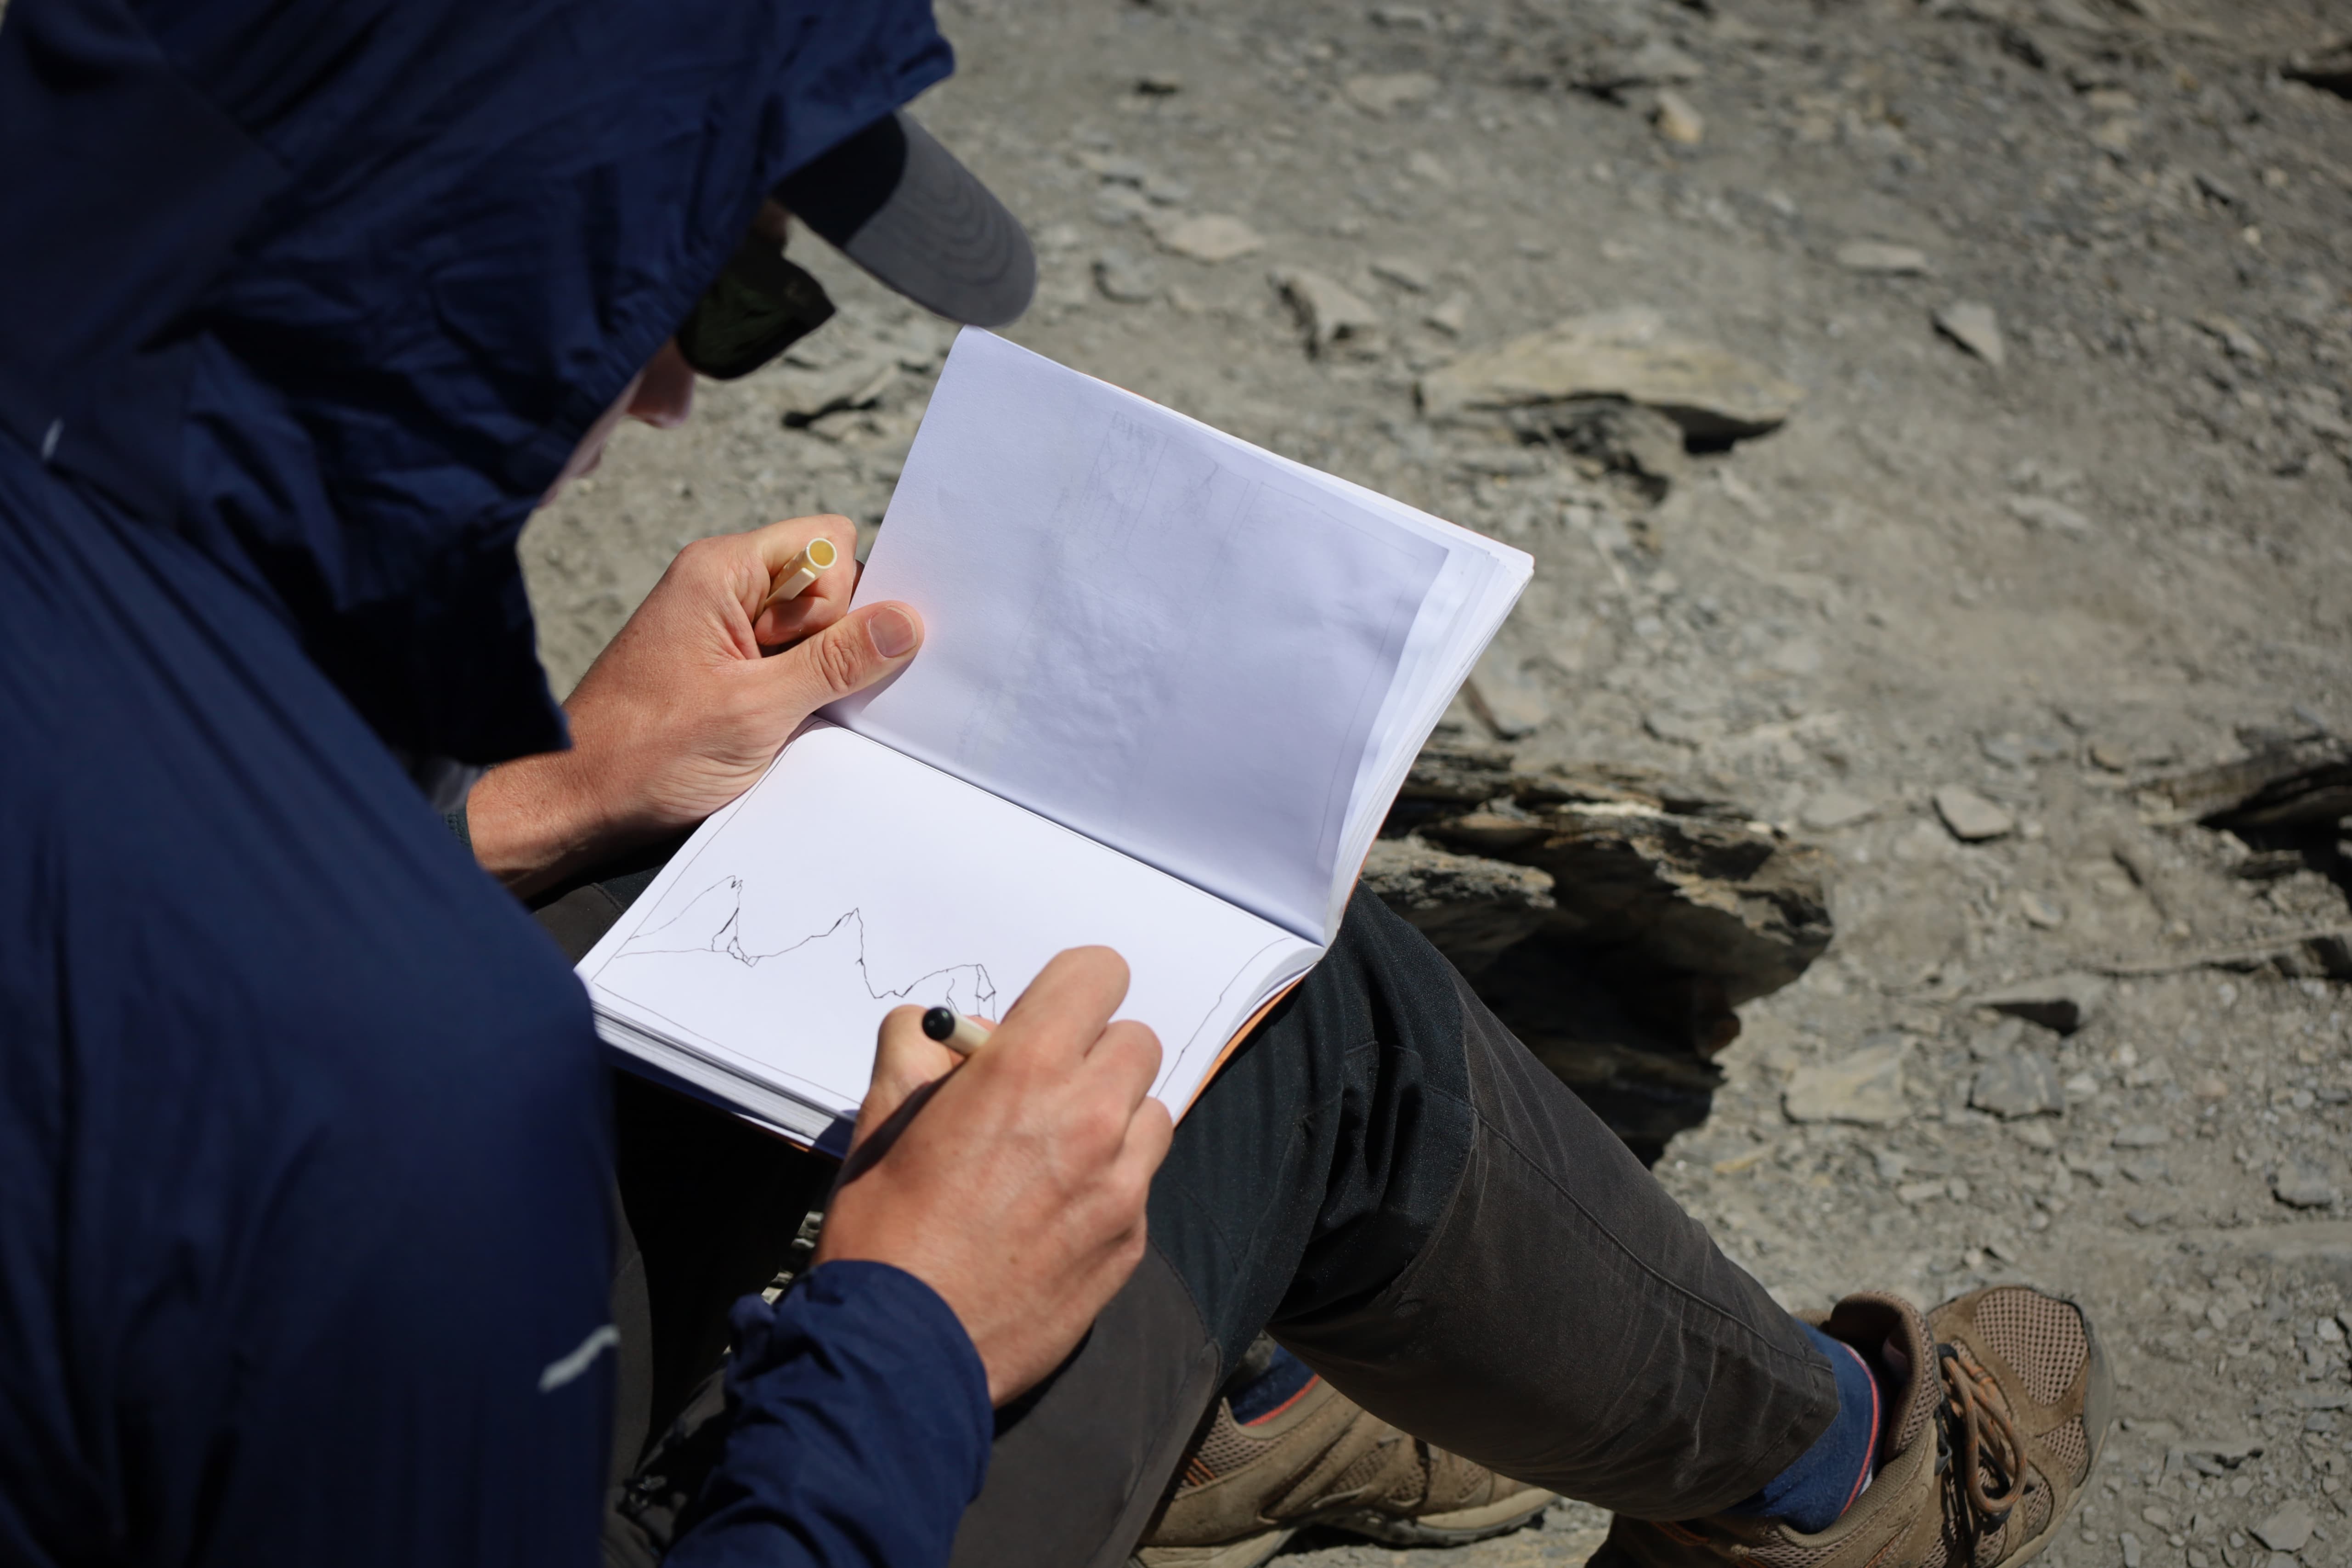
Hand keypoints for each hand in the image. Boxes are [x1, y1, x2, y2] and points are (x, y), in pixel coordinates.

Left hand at [467, 515, 920, 894]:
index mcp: (723, 570)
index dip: (843, 596)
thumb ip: (837, 662)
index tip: (818, 652)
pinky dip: (800, 697)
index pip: (829, 542)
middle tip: (802, 694)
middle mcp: (725, 589)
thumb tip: (907, 622)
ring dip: (819, 675)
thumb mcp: (756, 710)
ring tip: (783, 718)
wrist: (576, 805)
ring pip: (815, 632)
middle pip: (828, 586)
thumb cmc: (644, 754)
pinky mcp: (729, 671)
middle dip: (838, 640)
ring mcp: (727, 631)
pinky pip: (792, 666)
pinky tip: (780, 731)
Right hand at [816, 949, 1173, 1405]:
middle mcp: (1089, 1118)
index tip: (1045, 1018)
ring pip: (1151, 1111)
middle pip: (1136, 1041)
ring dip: (1114, 1118)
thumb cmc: (883, 1233)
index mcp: (1025, 1070)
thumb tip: (950, 1035)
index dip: (1070, 990)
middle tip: (1044, 1091)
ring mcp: (1120, 1184)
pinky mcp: (1131, 1241)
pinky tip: (1058, 1214)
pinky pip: (1142, 1182)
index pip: (1098, 974)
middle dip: (1092, 1054)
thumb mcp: (879, 1117)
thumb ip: (917, 1049)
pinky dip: (1112, 1183)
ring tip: (1056, 1154)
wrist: (902, 1353)